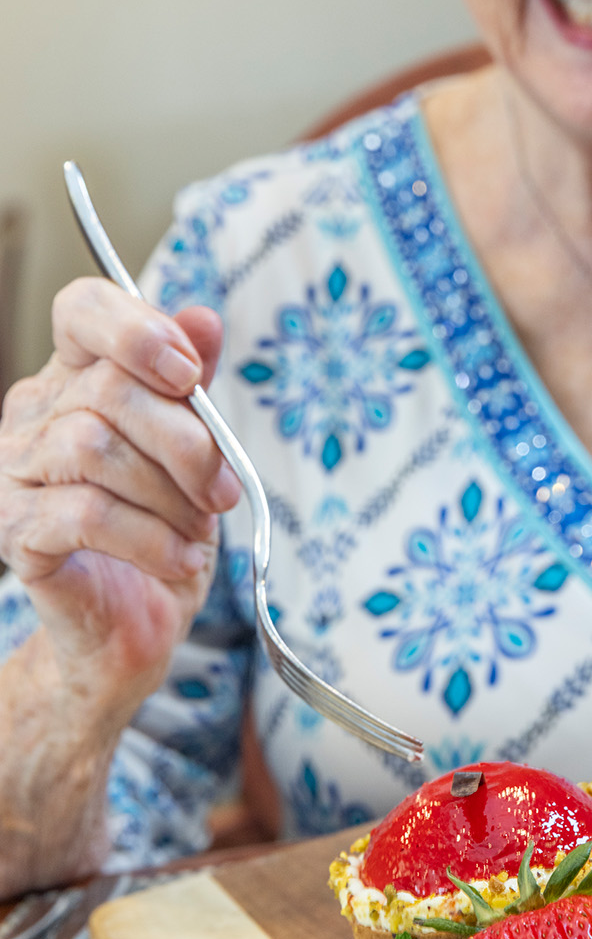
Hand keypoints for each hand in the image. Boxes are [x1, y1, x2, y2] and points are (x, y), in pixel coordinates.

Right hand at [0, 278, 240, 710]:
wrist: (132, 627)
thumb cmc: (162, 533)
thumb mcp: (194, 455)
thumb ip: (193, 387)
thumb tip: (203, 319)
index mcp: (76, 379)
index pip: (82, 311)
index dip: (138, 329)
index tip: (192, 375)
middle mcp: (34, 414)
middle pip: (108, 388)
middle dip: (187, 442)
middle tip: (223, 489)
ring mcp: (15, 472)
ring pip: (94, 448)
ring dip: (169, 494)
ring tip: (197, 530)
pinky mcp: (15, 532)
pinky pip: (85, 515)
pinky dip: (150, 537)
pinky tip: (180, 558)